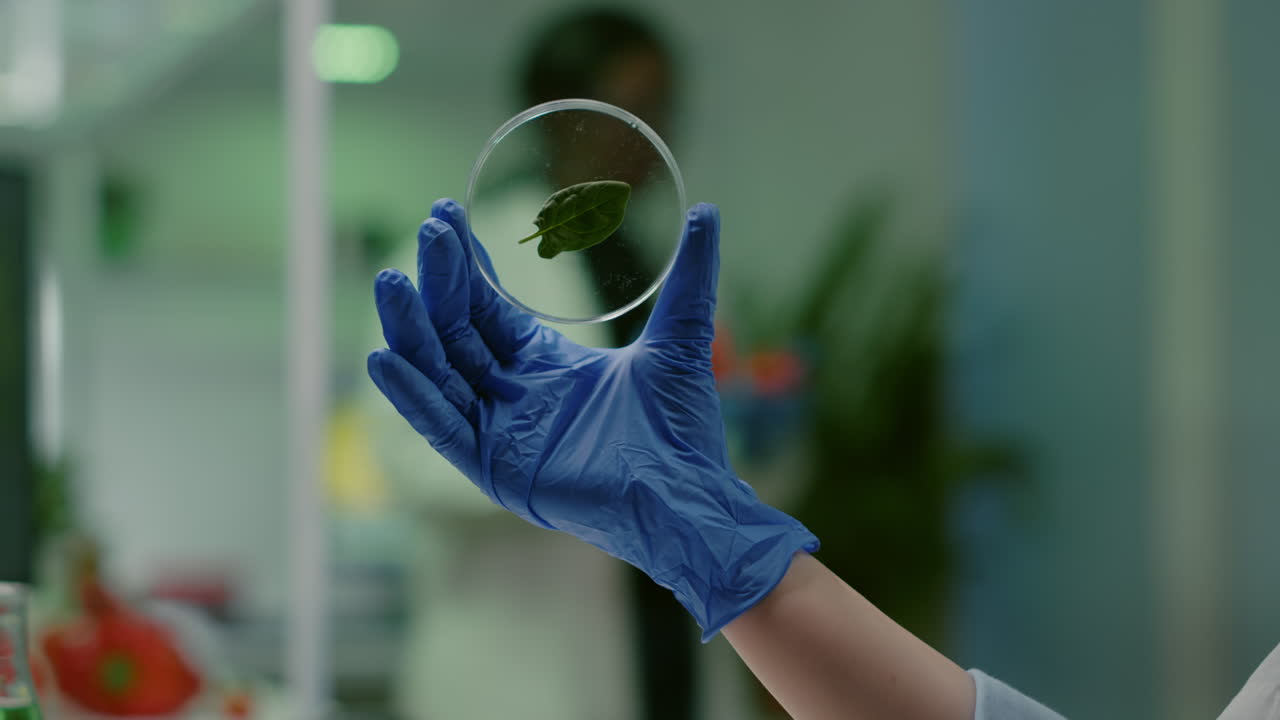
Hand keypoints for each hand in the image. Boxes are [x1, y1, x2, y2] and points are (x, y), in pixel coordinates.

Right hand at [367, 199, 816, 637]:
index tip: (446, 215)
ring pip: (440, 373)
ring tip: (390, 281)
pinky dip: (413, 396)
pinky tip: (384, 358)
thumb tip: (708, 213)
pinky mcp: (493, 468)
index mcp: (548, 366)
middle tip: (430, 231)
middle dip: (440, 283)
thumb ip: (690, 278)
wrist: (687, 496)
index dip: (467, 266)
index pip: (491, 308)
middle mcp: (516, 396)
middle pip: (460, 332)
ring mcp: (500, 433)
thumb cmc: (683, 431)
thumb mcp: (680, 339)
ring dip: (412, 330)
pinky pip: (442, 427)